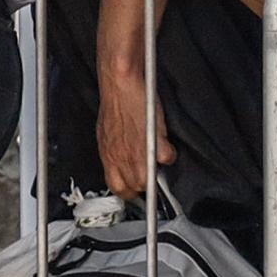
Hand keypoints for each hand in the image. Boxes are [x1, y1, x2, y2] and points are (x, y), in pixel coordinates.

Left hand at [96, 70, 175, 199]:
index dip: (129, 190)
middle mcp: (121, 159)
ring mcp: (137, 153)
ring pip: (149, 180)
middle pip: (135, 186)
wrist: (120, 86)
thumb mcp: (107, 133)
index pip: (118, 188)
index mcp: (109, 157)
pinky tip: (166, 143)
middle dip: (144, 181)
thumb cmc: (115, 104)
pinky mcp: (154, 142)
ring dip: (156, 171)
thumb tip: (122, 160)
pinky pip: (166, 159)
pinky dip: (169, 153)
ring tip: (158, 157)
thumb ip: (115, 152)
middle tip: (150, 168)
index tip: (136, 186)